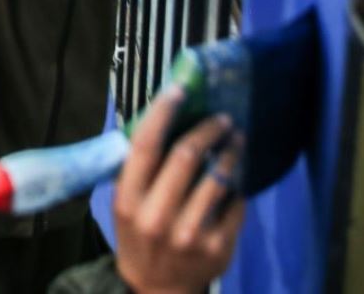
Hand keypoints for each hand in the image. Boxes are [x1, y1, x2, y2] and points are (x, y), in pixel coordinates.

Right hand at [113, 88, 244, 293]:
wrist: (157, 289)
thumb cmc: (139, 234)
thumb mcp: (126, 204)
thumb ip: (139, 170)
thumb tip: (163, 119)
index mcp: (129, 200)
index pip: (146, 146)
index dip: (163, 113)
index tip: (179, 90)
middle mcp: (157, 217)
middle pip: (187, 156)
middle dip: (209, 129)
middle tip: (223, 118)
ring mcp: (190, 234)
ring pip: (218, 178)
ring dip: (231, 152)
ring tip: (237, 140)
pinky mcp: (218, 248)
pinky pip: (235, 204)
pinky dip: (238, 186)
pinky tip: (237, 178)